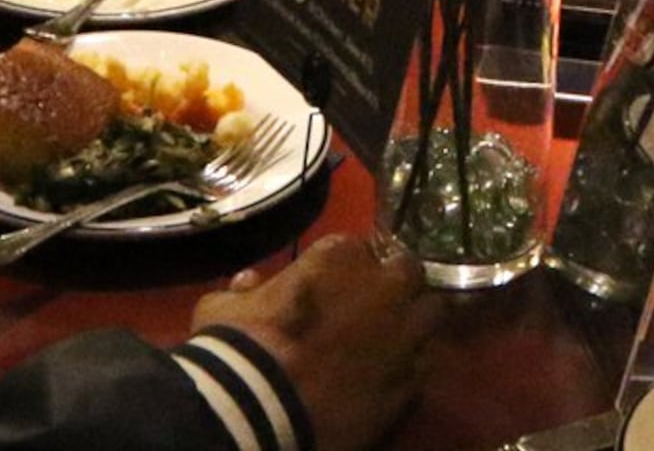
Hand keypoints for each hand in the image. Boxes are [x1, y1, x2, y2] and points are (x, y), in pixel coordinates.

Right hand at [192, 234, 442, 450]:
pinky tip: (394, 374)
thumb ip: (243, 290)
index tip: (342, 282)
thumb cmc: (239, 347)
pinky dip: (412, 366)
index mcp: (339, 257)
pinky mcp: (410, 381)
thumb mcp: (223, 308)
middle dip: (396, 282)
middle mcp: (382, 288)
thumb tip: (248, 282)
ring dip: (415, 320)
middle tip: (378, 302)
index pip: (360, 246)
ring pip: (430, 313)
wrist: (261, 408)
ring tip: (395, 336)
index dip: (352, 265)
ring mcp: (403, 335)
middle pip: (407, 272)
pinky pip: (424, 364)